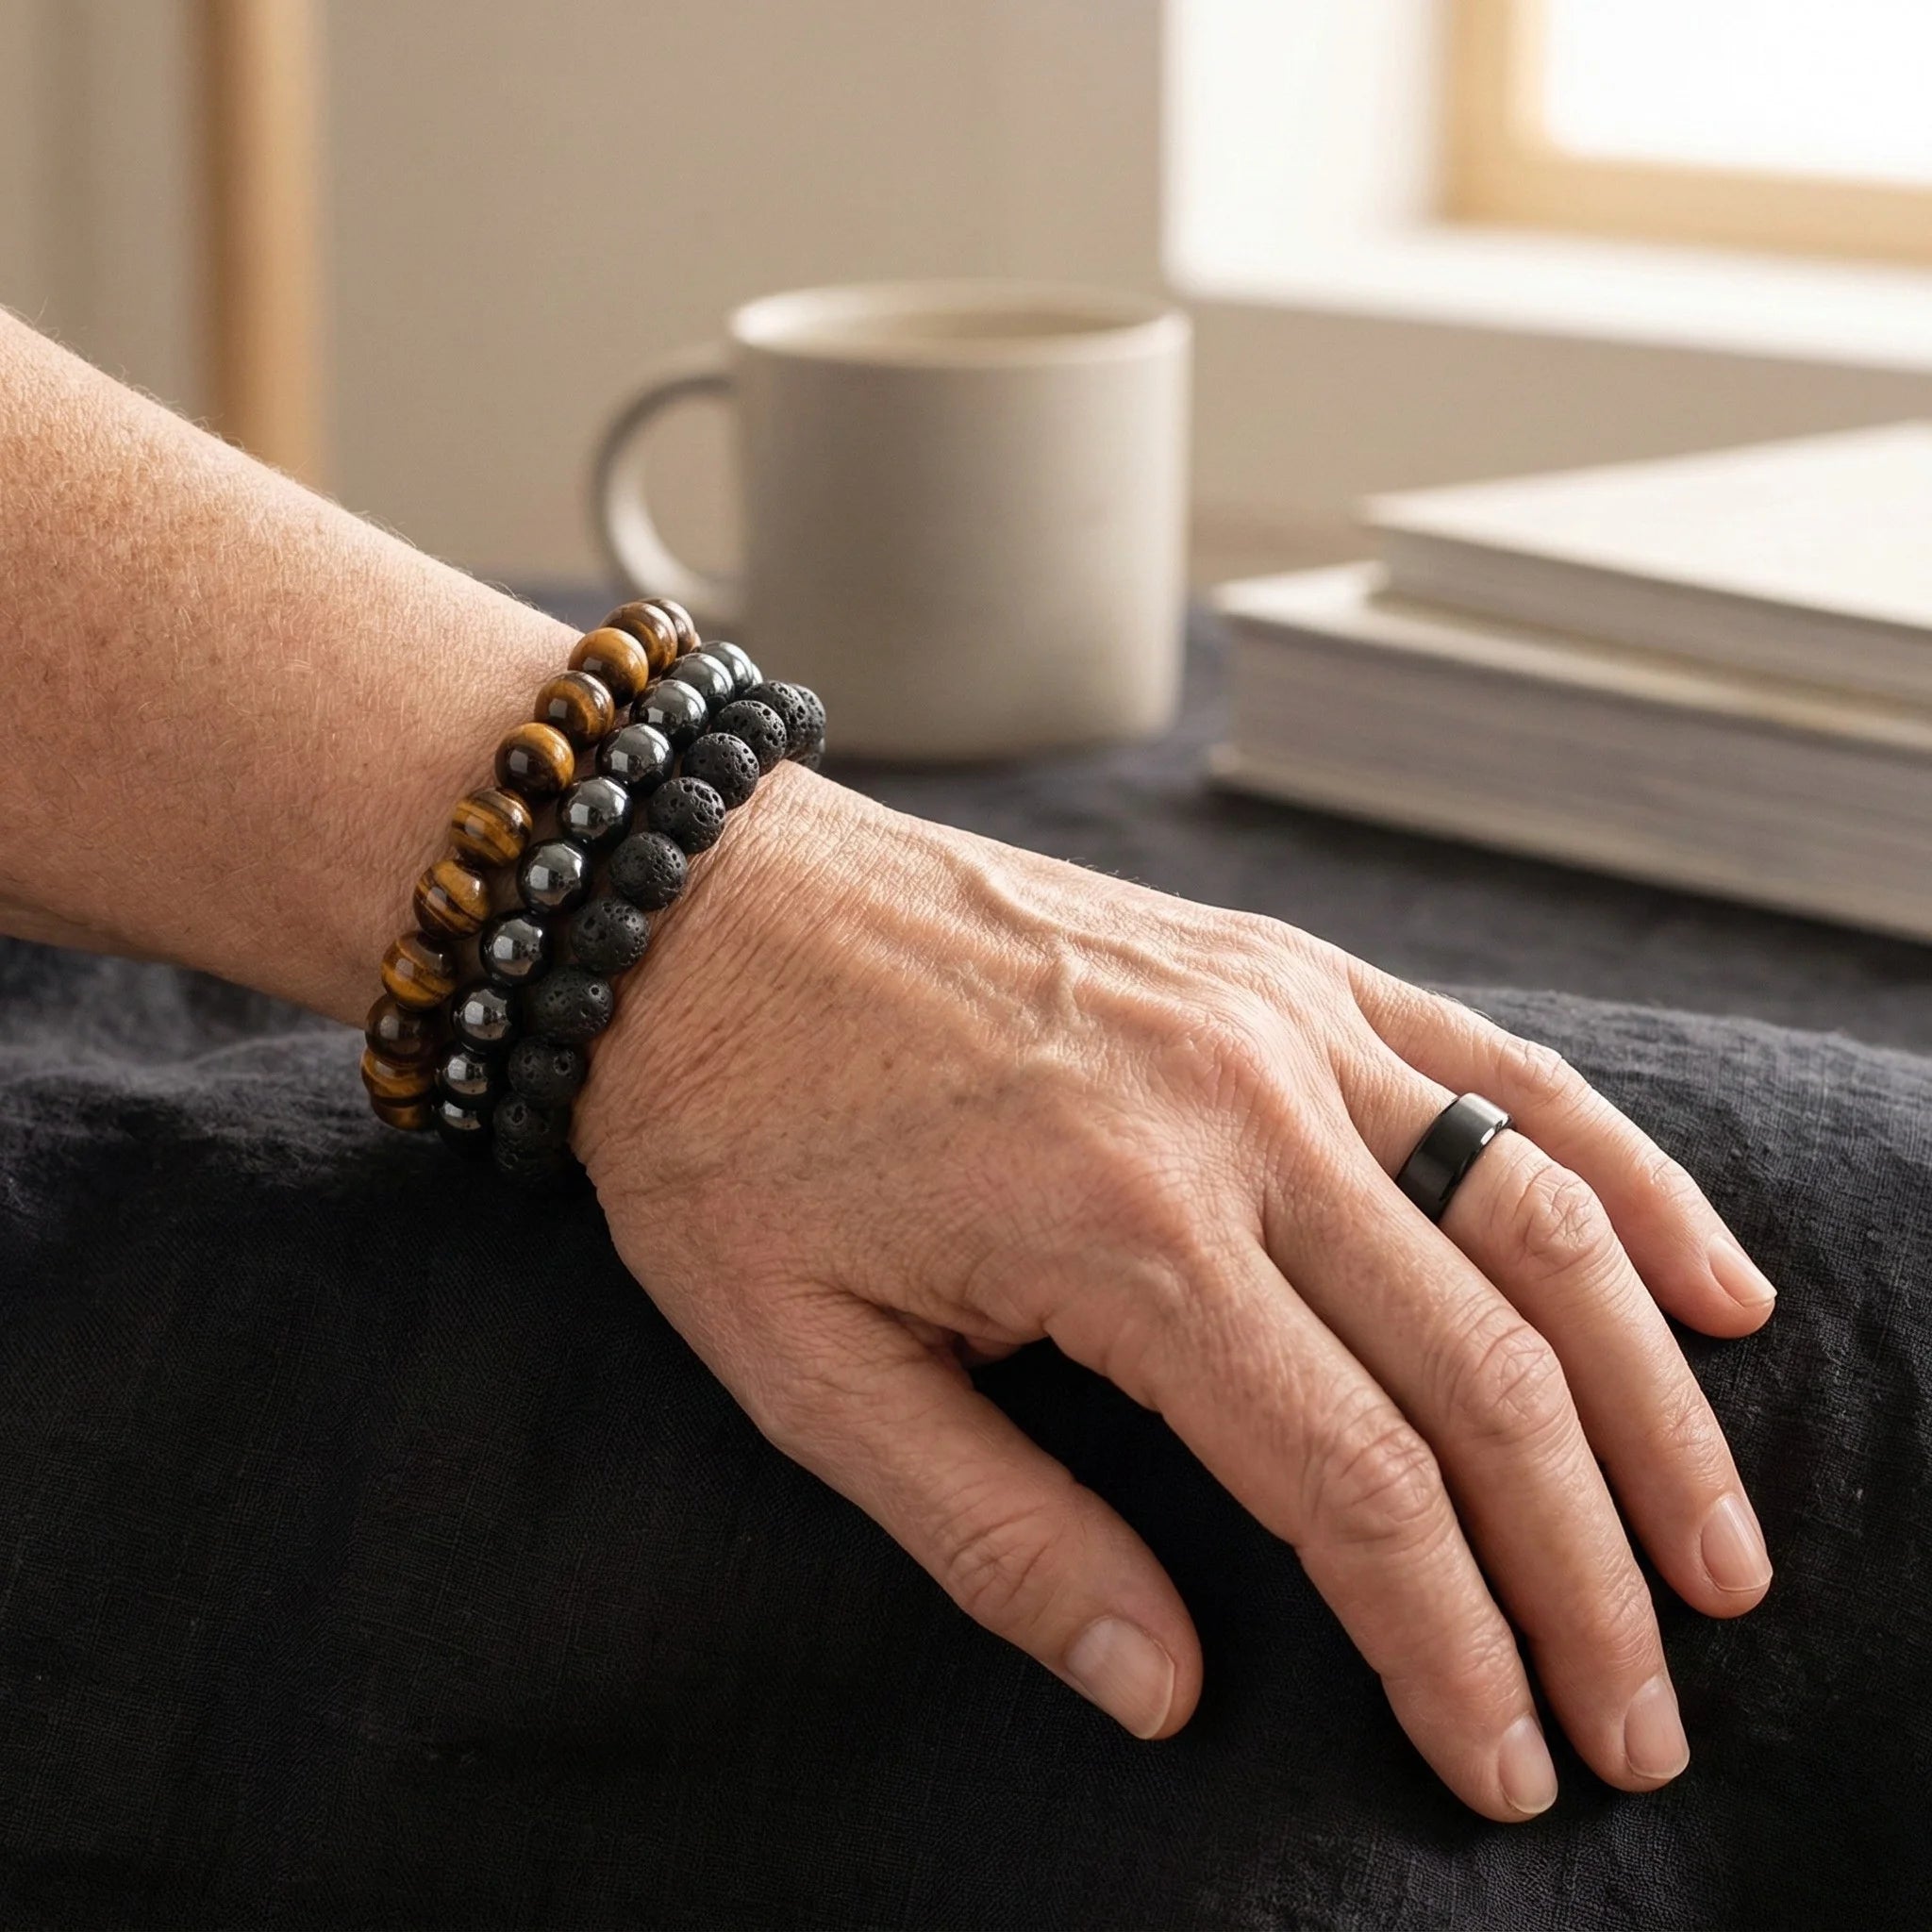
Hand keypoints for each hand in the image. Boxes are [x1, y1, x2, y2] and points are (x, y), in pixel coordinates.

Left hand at [576, 765, 1775, 1821]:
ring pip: (1536, 1223)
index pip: (1351, 1481)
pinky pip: (1501, 1073)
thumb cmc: (729, 1131)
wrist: (702, 906)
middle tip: (1646, 1719)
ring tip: (1721, 1545)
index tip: (1506, 1760)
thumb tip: (1167, 1689)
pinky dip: (1625, 1180)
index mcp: (1118, 1229)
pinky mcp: (1286, 968)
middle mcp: (1238, 1113)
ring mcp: (1281, 1020)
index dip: (1450, 1644)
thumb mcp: (806, 1366)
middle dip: (1583, 1571)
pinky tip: (1708, 1281)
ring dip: (1651, 1398)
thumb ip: (998, 1536)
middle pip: (1482, 1373)